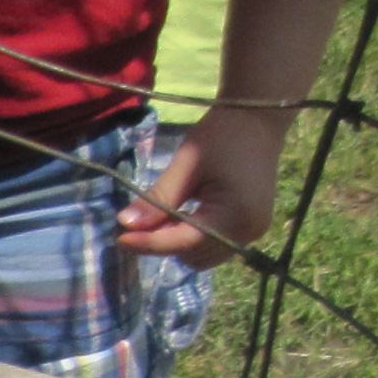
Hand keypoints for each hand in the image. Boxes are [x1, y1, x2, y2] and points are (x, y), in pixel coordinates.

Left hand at [119, 105, 290, 263]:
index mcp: (235, 214)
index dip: (151, 243)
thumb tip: (125, 224)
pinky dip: (192, 238)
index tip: (120, 238)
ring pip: (201, 257)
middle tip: (142, 219)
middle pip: (193, 255)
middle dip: (164, 242)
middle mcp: (249, 231)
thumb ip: (158, 198)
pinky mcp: (250, 229)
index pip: (185, 241)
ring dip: (177, 243)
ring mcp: (252, 233)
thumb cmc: (222, 136)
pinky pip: (213, 247)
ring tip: (165, 213)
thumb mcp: (186, 164)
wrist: (257, 120)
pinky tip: (181, 215)